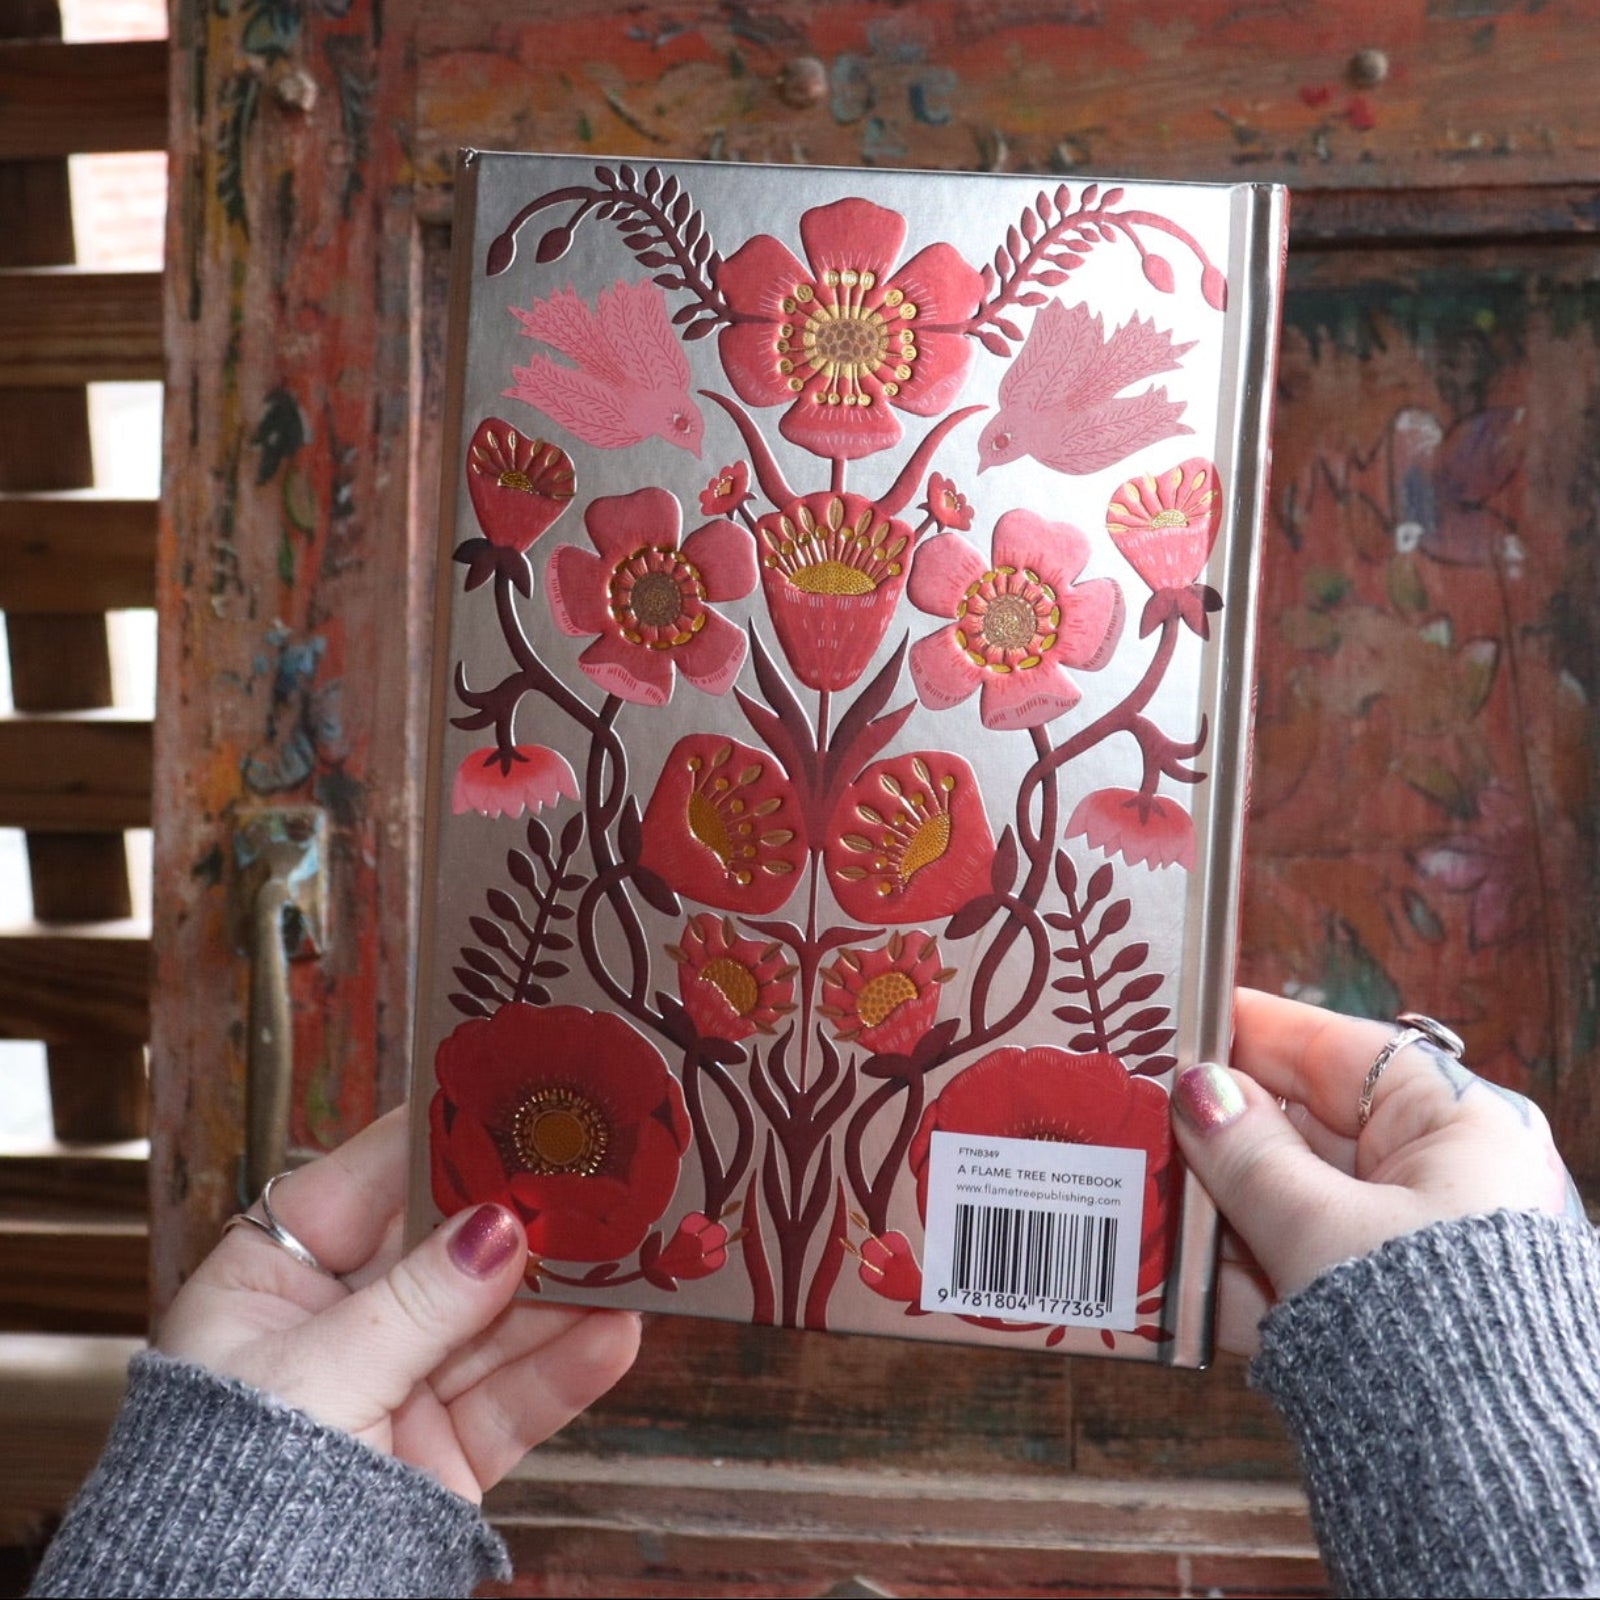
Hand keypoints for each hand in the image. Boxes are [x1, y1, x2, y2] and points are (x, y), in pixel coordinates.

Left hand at [157, 1107, 639, 1502]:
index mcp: (273, 1278)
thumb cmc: (225, 1492)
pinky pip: (514, 1398)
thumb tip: (500, 1226)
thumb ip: (418, 1302)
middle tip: (592, 1175)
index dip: (438, 1139)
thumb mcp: (318, 1375)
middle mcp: (340, 1322)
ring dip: (564, 1290)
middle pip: (448, 1248)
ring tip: (627, 1252)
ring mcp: (397, 1385)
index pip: (367, 1183)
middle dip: (521, 1218)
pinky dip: (566, 1368)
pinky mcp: (444, 1451)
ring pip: (496, 1320)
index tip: (510, 1097)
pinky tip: (614, 1333)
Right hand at [1172, 987, 1580, 1356]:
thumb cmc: (1429, 1327)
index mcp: (1456, 1131)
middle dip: (1218, 1127)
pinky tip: (1162, 1273)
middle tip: (1135, 1107)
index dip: (1258, 1032)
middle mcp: (1439, 1183)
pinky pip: (1292, 1268)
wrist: (1484, 1479)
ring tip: (1132, 1186)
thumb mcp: (1320, 1225)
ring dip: (1212, 1204)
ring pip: (1287, 1202)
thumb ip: (1248, 1154)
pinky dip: (1231, 1271)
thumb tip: (1197, 1088)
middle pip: (1305, 1130)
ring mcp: (1407, 1252)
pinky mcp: (1380, 1317)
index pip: (1341, 1052)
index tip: (1183, 1016)